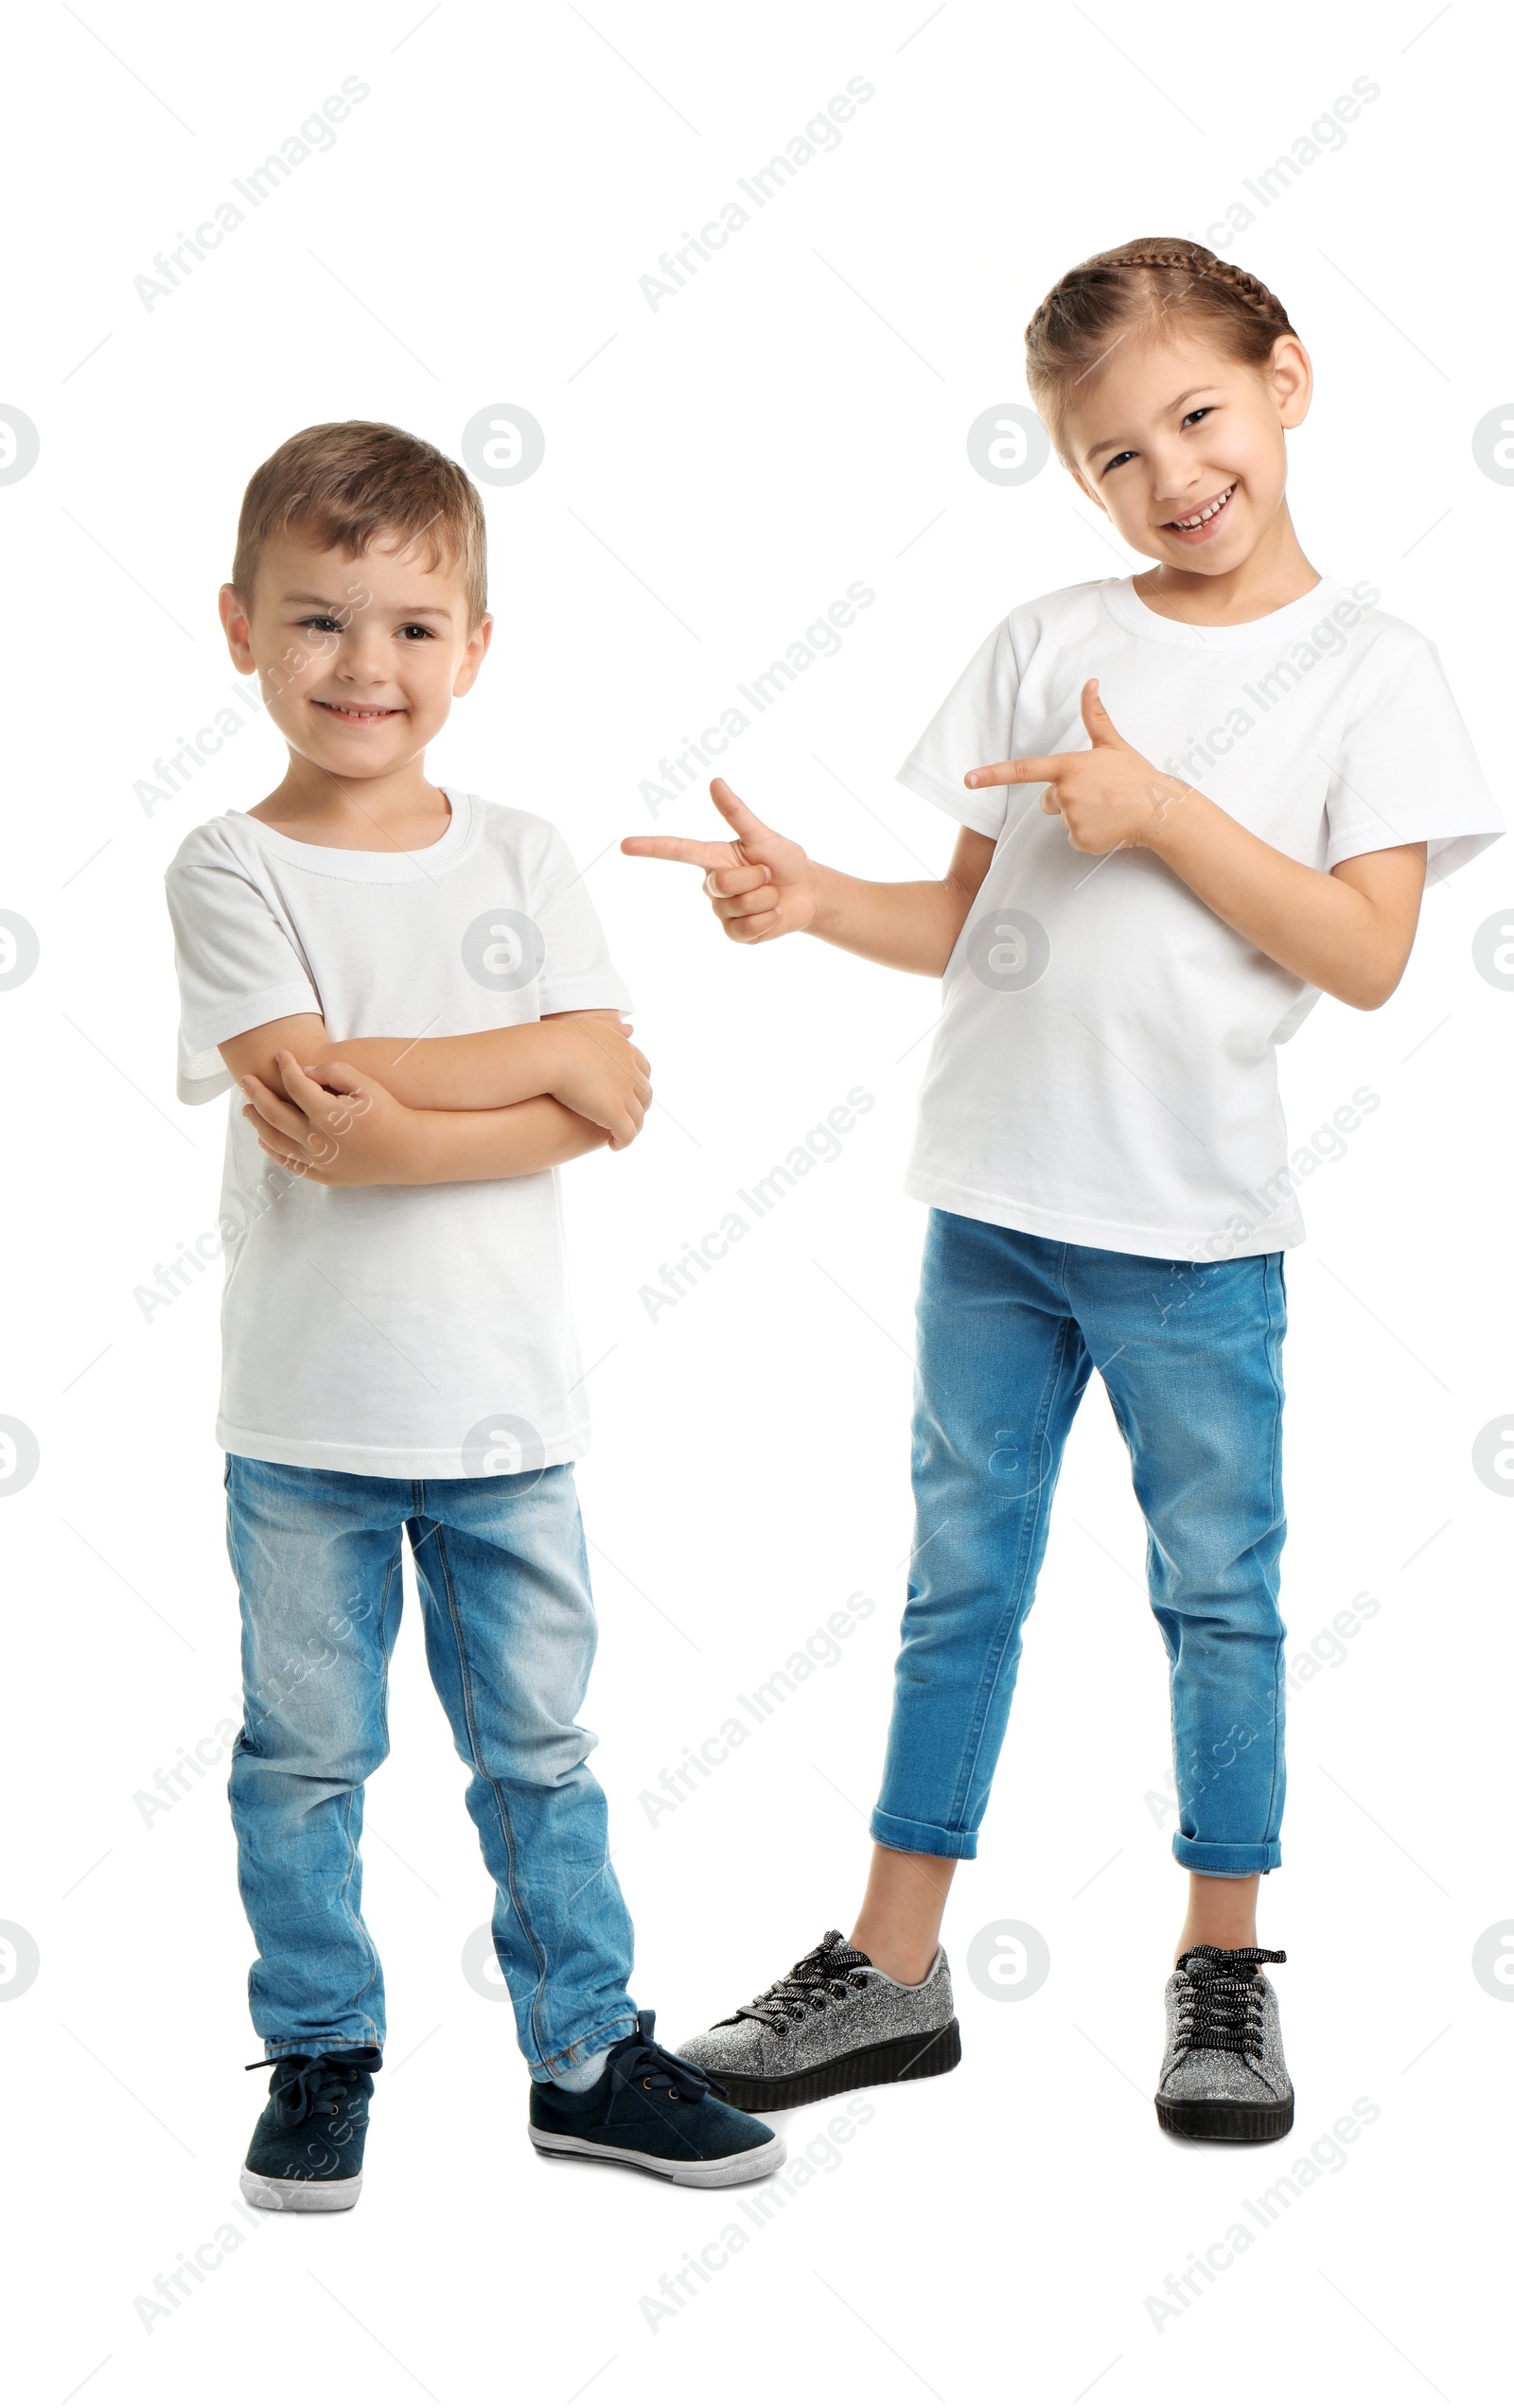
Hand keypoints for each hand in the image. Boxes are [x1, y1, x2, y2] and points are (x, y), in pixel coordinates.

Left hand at [239, 1051, 432, 1185]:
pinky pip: (288, 1162)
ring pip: (275, 1140)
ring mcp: (319, 1161)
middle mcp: (319, 1140)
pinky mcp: (322, 1175)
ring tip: (247, 1107)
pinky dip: (272, 1149)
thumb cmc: (388, 1113)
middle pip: (274, 1113)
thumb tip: (304, 1070)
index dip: (285, 1067)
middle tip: (245, 1080)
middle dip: (256, 1093)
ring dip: (257, 1121)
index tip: (280, 1055)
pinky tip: (264, 1136)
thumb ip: (334, 1071)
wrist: (407, 1151)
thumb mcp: (366, 1084)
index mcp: (329, 1115)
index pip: (295, 1085)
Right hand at [546, 1013, 651, 1148]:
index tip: (628, 1093)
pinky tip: (613, 1145)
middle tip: (624, 1118)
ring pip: (638, 1118)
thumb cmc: (559, 1039)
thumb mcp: (592, 1026)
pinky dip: (623, 1141)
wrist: (548, 1055)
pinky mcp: (614, 1113)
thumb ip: (612, 1028)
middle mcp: (630, 1072)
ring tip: (618, 1136)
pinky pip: (627, 1133)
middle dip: (638, 1108)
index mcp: (625, 1051)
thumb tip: (631, 1029)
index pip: (643, 1071)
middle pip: (644, 1095)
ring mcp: (624, 1093)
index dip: (637, 1084)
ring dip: (631, 1128)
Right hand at [622, 778, 817, 942]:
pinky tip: (774, 913)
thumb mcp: (763, 836)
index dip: (651, 848)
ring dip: (765, 899)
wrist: (808, 892)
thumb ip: (737, 812)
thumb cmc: (785, 860)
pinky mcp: (735, 933)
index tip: (625, 845)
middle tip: (768, 874)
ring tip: (773, 893)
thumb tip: (714, 781)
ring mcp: (722, 911)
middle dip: (754, 878)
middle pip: (720, 884)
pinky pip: (745, 929)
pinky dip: (767, 920)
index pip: (677, 851)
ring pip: (737, 907)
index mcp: (714, 858)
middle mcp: (713, 884)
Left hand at [965, 679, 1188, 855]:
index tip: (968, 779)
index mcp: (1069, 767)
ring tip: (1107, 809)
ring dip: (1080, 816)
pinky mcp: (1081, 840)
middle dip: (1065, 799)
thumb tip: (1091, 682)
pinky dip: (1088, 835)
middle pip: (1047, 801)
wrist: (1159, 809)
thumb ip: (1095, 716)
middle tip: (1097, 795)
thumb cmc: (1135, 775)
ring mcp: (1072, 818)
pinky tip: (1108, 825)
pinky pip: (1074, 839)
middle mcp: (1065, 793)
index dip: (992, 775)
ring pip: (1062, 819)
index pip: (1023, 771)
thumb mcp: (1112, 744)